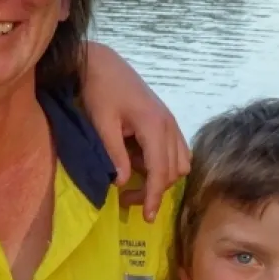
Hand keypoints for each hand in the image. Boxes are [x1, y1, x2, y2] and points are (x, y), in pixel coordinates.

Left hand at [79, 43, 189, 220]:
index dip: (154, 196)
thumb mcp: (101, 123)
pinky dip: (163, 162)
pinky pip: (176, 149)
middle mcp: (168, 124)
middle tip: (126, 199)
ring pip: (180, 161)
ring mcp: (170, 120)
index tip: (147, 217)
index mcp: (153, 125)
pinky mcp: (165, 119)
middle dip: (154, 189)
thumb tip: (122, 182)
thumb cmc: (97, 90)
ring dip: (162, 176)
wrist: (101, 62)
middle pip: (174, 170)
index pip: (161, 171)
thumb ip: (113, 153)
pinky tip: (140, 163)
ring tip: (133, 182)